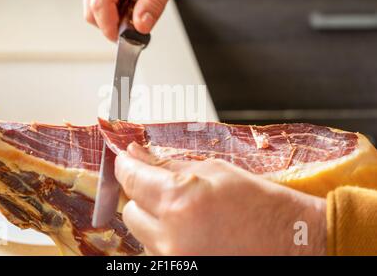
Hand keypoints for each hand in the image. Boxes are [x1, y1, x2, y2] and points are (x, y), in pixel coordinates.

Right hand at [84, 0, 194, 40]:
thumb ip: (154, 2)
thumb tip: (141, 26)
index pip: (99, 1)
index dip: (109, 26)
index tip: (122, 40)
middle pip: (91, 6)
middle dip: (111, 22)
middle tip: (135, 25)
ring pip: (93, 3)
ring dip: (114, 13)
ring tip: (138, 5)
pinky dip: (115, 4)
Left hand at [115, 142, 326, 254]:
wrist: (293, 241)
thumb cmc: (262, 204)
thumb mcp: (215, 171)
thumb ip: (169, 165)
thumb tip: (138, 155)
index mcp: (180, 202)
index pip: (132, 179)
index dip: (126, 166)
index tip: (126, 160)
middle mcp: (171, 237)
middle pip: (131, 211)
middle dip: (144, 196)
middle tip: (166, 188)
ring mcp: (175, 261)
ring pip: (143, 235)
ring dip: (156, 221)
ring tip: (189, 215)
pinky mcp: (181, 272)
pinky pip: (158, 253)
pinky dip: (167, 240)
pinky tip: (192, 232)